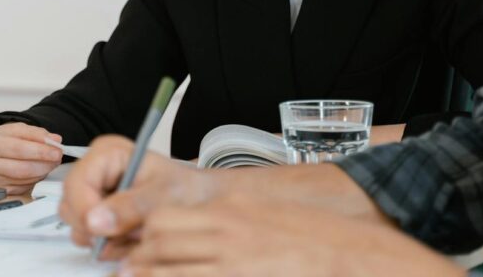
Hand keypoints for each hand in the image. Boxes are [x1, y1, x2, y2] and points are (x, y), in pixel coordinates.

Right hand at [0, 123, 63, 195]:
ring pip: (25, 179)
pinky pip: (23, 186)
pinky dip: (35, 178)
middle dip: (46, 162)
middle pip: (23, 167)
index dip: (42, 150)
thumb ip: (34, 133)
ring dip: (43, 171)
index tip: (57, 149)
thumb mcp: (12, 129)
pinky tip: (38, 171)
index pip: (20, 148)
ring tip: (51, 162)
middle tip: (58, 157)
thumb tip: (54, 140)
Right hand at [59, 135, 216, 258]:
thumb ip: (131, 206)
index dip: (85, 210)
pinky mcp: (97, 215)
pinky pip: (90, 239)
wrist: (199, 200)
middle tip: (131, 234)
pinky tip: (134, 238)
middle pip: (71, 207)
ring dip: (107, 240)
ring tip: (139, 234)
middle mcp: (94, 171)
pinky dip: (111, 246)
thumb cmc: (186, 188)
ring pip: (78, 226)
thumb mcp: (165, 194)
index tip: (104, 232)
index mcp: (107, 153)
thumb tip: (94, 222)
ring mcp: (93, 195)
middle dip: (99, 228)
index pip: (76, 184)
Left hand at [119, 196, 466, 276]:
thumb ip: (228, 220)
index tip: (136, 249)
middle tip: (130, 271)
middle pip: (161, 245)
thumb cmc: (312, 237)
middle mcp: (227, 237)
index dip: (145, 237)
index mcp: (231, 212)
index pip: (166, 219)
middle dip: (141, 262)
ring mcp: (233, 266)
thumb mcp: (264, 215)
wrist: (352, 257)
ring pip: (171, 272)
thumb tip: (196, 229)